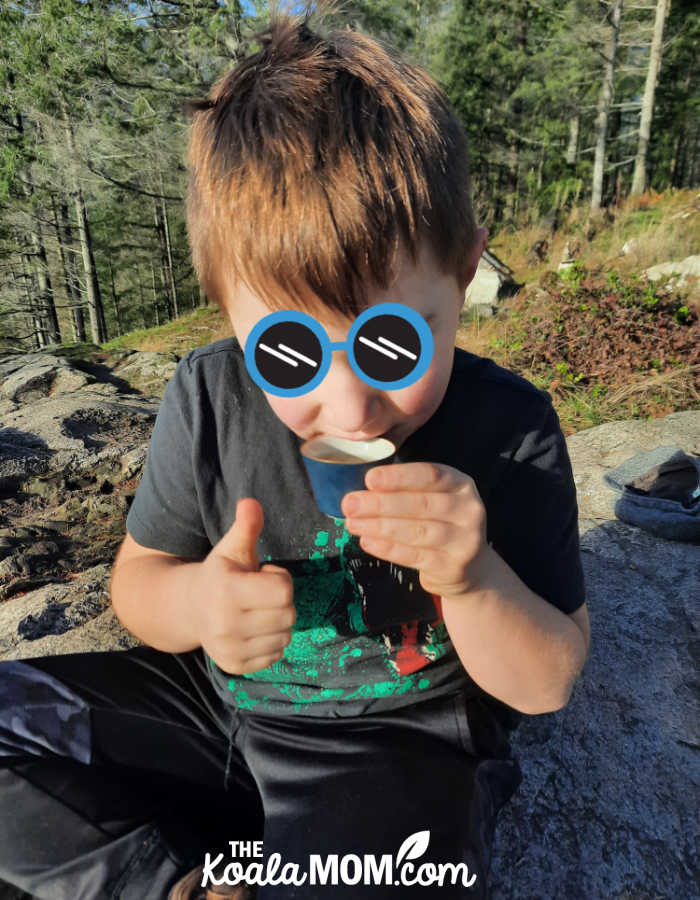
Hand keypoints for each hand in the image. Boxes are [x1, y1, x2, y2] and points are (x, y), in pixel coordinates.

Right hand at [193, 498, 295, 673]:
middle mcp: (226, 625)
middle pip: (288, 615)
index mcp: (227, 591)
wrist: (189, 609)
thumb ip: (246, 526)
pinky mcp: (235, 667)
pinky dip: (271, 642)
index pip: (283, 590)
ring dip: (278, 622)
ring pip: (285, 637)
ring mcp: (230, 650)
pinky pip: (276, 655)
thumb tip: (251, 502)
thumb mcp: (232, 547)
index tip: (263, 575)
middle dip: (281, 601)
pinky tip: (254, 629)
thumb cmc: (219, 574)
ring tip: (256, 611)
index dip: (279, 579)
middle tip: (259, 594)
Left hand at [341, 463, 487, 596]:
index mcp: (460, 485)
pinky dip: (388, 549)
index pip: (430, 475)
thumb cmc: (441, 524)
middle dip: (381, 503)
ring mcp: (464, 540)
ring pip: (416, 531)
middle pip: (421, 504)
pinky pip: (414, 556)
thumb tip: (363, 489)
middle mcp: (468, 510)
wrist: (471, 567)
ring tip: (353, 523)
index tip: (370, 479)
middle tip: (350, 503)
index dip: (399, 477)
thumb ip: (406, 491)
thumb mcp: (433, 499)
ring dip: (379, 526)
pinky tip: (368, 541)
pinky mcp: (452, 566)